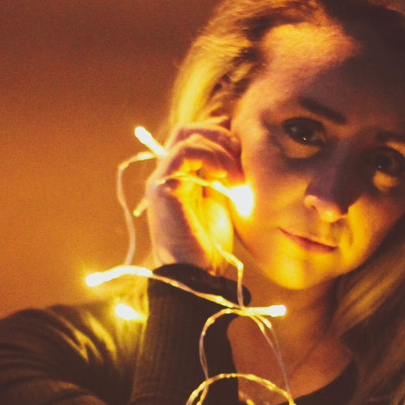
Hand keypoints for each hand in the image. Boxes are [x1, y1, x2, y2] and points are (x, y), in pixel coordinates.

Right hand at [143, 122, 243, 272]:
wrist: (197, 273)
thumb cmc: (210, 245)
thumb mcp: (222, 202)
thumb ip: (222, 177)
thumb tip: (235, 152)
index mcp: (180, 177)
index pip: (193, 137)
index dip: (218, 133)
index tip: (242, 148)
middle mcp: (167, 174)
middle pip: (187, 130)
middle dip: (218, 134)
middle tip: (240, 154)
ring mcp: (162, 179)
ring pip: (186, 136)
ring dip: (218, 148)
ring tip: (235, 173)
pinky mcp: (162, 187)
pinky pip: (183, 153)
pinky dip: (208, 156)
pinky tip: (224, 175)